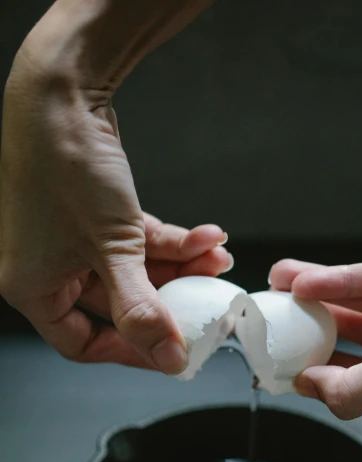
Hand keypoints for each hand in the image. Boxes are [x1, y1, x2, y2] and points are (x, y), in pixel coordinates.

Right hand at [0, 49, 229, 372]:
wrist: (64, 92)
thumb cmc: (67, 167)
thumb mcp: (111, 250)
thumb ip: (141, 309)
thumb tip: (168, 358)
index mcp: (33, 286)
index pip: (83, 344)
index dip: (131, 352)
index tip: (171, 353)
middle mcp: (50, 267)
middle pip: (118, 306)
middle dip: (168, 302)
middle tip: (205, 308)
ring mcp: (73, 240)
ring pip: (136, 273)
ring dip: (180, 268)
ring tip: (217, 261)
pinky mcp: (97, 216)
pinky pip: (139, 243)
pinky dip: (174, 241)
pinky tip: (208, 236)